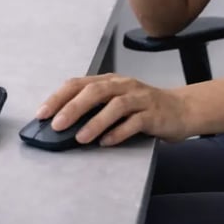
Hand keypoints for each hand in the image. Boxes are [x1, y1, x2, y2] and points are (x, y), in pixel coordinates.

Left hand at [35, 73, 189, 145]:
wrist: (182, 110)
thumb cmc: (143, 108)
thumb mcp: (116, 103)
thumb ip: (94, 110)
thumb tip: (61, 126)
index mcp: (109, 81)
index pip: (78, 84)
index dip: (58, 97)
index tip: (41, 113)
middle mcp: (123, 85)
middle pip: (95, 91)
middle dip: (73, 107)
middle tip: (57, 125)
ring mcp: (140, 98)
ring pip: (115, 105)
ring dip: (95, 122)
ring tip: (80, 138)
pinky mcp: (154, 114)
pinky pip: (135, 122)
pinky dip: (119, 132)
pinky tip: (106, 142)